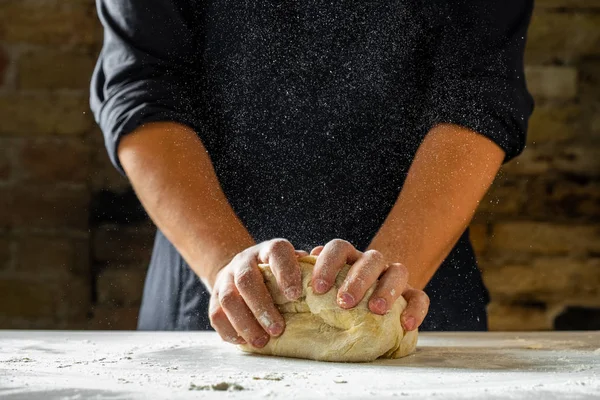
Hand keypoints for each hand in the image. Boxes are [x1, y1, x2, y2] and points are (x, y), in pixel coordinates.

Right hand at [208, 238, 305, 347]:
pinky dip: (229, 330)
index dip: (285, 272)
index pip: (276, 253)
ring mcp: (227, 278)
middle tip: (278, 329)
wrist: (241, 270)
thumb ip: (306, 266)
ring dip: (245, 322)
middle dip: (262, 306)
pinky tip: (243, 342)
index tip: (295, 295)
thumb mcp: (292, 263)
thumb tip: (320, 264)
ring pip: (229, 298)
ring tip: (262, 342)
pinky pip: (216, 314)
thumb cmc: (277, 272)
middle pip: (247, 279)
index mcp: (268, 250)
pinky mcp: (214, 297)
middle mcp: (245, 261)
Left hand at [310, 239, 428, 330]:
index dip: (328, 264)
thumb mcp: (317, 291)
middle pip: (370, 258)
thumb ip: (306, 279)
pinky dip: (415, 308)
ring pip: (398, 270)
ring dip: (386, 289)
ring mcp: (392, 278)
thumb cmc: (330, 303)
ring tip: (376, 310)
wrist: (360, 317)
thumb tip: (296, 265)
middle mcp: (371, 264)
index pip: (339, 248)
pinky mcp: (411, 296)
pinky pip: (419, 297)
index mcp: (347, 258)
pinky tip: (405, 324)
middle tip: (344, 302)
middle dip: (357, 279)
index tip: (317, 288)